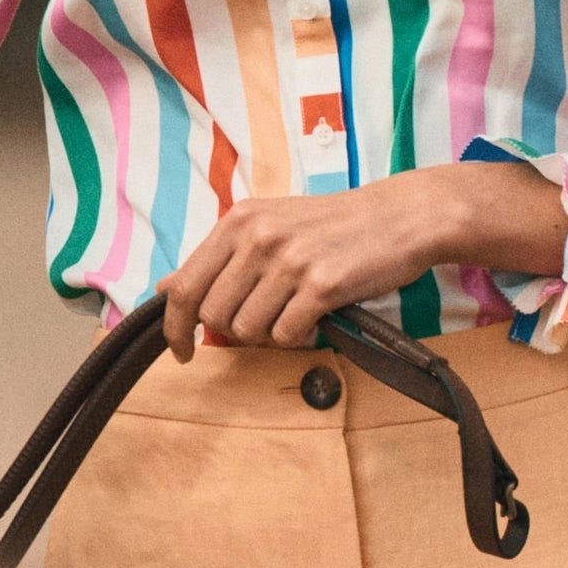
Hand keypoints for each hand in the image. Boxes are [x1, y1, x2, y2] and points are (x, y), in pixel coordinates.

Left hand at [160, 161, 567, 360]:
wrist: (402, 216)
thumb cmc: (336, 226)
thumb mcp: (269, 226)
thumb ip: (218, 257)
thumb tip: (165, 287)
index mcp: (239, 220)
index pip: (185, 286)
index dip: (174, 328)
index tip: (179, 351)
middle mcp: (258, 237)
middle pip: (213, 316)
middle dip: (232, 332)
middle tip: (263, 323)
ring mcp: (290, 260)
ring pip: (247, 330)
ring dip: (267, 335)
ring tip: (294, 314)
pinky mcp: (322, 285)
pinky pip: (286, 336)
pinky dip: (298, 338)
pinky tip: (315, 318)